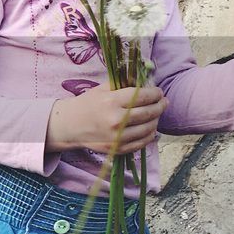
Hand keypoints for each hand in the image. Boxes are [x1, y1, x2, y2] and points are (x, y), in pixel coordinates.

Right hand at [47, 84, 167, 155]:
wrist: (69, 126)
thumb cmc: (87, 104)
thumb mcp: (103, 89)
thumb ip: (124, 86)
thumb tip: (147, 85)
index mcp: (112, 102)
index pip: (143, 96)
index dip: (155, 93)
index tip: (159, 92)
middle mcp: (116, 120)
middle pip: (149, 112)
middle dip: (160, 105)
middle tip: (164, 102)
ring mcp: (118, 137)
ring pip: (149, 128)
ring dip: (156, 120)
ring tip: (156, 114)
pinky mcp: (118, 148)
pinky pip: (142, 142)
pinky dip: (150, 135)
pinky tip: (150, 128)